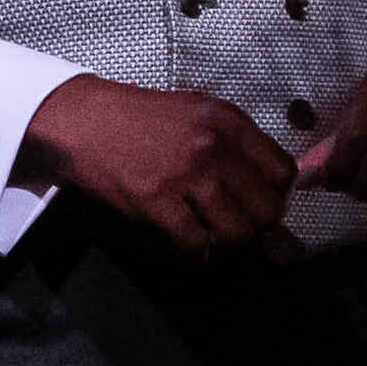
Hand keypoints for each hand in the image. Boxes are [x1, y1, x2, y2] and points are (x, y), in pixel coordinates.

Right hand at [20, 75, 295, 252]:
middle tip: (237, 229)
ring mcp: (186, 175)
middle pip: (266, 209)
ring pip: (236, 233)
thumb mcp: (198, 111)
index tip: (258, 204)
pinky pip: (195, 244)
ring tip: (211, 239)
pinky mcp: (156, 201)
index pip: (283, 172)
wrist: (82, 120)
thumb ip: (234, 143)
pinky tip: (187, 245)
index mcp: (229, 121)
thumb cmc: (140, 118)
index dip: (275, 196)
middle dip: (256, 227)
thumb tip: (266, 183)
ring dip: (226, 245)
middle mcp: (214, 147)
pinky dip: (195, 254)